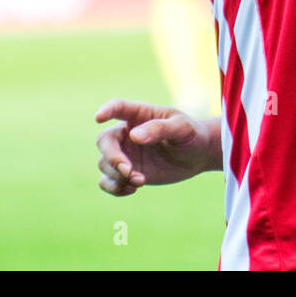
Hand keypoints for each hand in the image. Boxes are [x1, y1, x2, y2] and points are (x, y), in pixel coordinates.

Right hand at [94, 99, 215, 195]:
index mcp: (139, 114)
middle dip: (112, 157)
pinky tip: (133, 189)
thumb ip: (159, 129)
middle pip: (105, 141)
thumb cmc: (190, 135)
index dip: (106, 110)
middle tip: (128, 170)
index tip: (98, 118)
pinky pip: (107, 181)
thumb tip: (133, 136)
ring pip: (104, 163)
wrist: (196, 156)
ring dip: (117, 176)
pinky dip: (114, 188)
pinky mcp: (127, 173)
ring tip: (140, 181)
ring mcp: (125, 154)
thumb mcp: (182, 128)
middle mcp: (127, 133)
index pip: (118, 107)